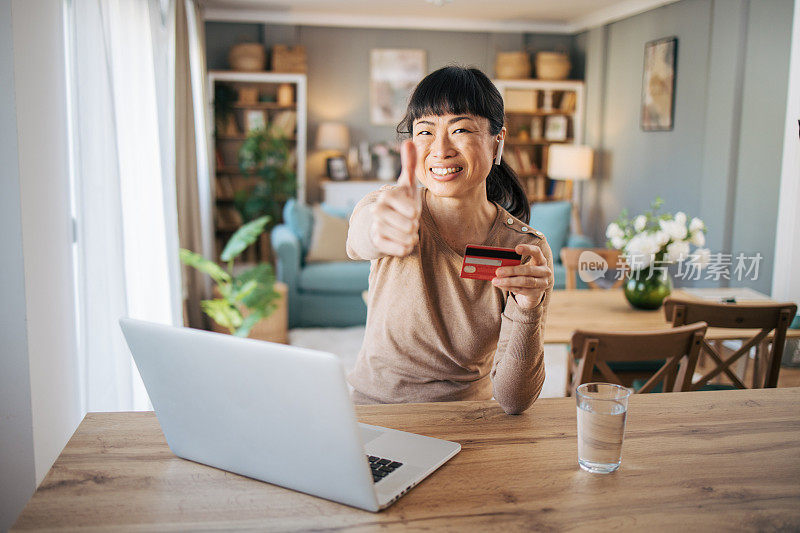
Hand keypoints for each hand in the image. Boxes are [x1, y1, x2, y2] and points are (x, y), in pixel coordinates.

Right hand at [368, 140, 420, 256]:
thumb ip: (409, 164)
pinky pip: (401, 249)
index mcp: (387, 196)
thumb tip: (409, 141)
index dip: (414, 211)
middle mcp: (378, 211)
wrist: (385, 222)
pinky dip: (406, 247)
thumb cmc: (400, 202)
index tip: (413, 211)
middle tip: (410, 221)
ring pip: (406, 237)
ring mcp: (377, 226)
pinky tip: (403, 241)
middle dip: (415, 225)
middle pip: (409, 224)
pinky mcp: (378, 242)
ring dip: (412, 236)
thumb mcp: (406, 184)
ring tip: (407, 231)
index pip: (409, 208)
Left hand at [492, 244, 551, 308]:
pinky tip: (501, 286)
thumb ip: (512, 264)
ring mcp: (542, 283)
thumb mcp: (521, 268)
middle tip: (498, 271)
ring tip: (496, 281)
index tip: (517, 248)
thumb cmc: (524, 275)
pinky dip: (509, 287)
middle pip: (528, 269)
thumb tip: (497, 264)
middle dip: (511, 270)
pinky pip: (522, 290)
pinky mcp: (537, 294)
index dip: (528, 249)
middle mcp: (544, 271)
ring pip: (524, 281)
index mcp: (540, 260)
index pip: (537, 251)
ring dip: (508, 281)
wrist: (532, 293)